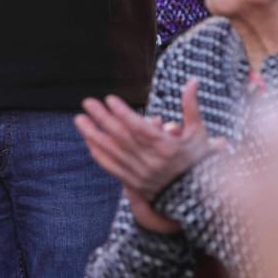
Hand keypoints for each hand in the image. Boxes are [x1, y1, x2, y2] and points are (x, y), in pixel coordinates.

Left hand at [75, 79, 222, 201]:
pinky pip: (112, 167)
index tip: (110, 99)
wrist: (195, 196)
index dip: (123, 113)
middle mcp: (151, 162)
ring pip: (113, 152)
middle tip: (88, 102)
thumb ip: (191, 106)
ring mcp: (140, 174)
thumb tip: (192, 80)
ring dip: (94, 135)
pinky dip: (99, 153)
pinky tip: (88, 140)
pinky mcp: (133, 183)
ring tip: (79, 119)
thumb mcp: (198, 132)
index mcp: (167, 148)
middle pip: (122, 137)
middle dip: (103, 118)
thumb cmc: (197, 160)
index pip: (140, 128)